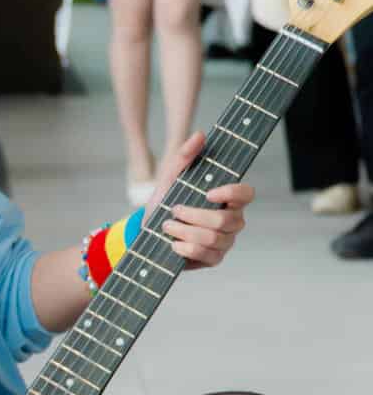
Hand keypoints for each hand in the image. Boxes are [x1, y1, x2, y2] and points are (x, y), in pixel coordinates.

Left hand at [146, 132, 253, 269]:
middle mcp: (232, 220)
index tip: (208, 193)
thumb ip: (184, 157)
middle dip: (194, 215)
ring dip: (185, 231)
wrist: (147, 231)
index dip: (233, 193)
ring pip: (214, 238)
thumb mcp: (169, 177)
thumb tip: (200, 135)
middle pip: (226, 220)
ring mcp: (225, 241)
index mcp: (226, 199)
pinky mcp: (214, 259)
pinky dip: (186, 248)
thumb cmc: (164, 202)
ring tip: (167, 226)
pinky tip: (173, 244)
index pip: (247, 194)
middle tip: (174, 210)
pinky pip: (206, 255)